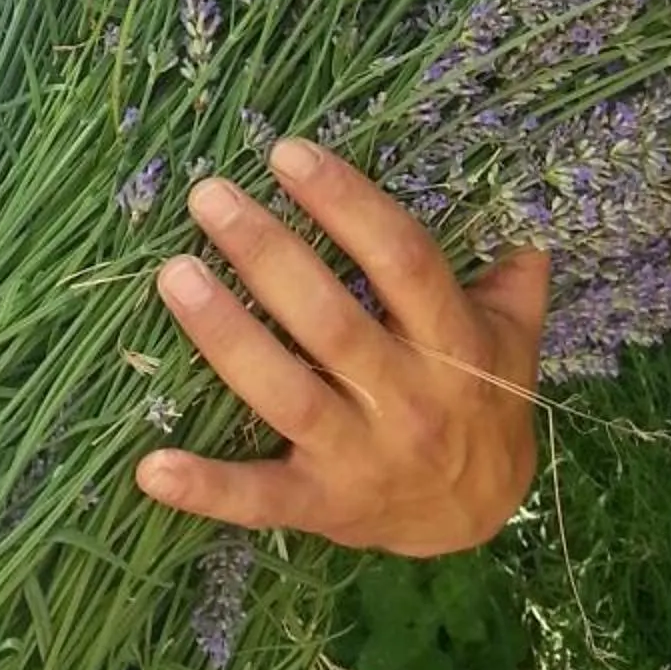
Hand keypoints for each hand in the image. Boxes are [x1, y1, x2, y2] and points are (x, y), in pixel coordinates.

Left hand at [135, 136, 548, 555]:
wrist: (480, 515)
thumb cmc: (483, 399)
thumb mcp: (515, 334)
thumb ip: (512, 271)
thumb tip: (521, 200)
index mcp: (455, 344)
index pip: (401, 260)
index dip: (346, 203)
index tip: (287, 154)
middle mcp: (410, 399)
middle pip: (331, 319)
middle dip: (266, 252)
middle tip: (209, 195)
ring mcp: (363, 456)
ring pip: (286, 393)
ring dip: (224, 335)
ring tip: (173, 274)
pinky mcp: (323, 505)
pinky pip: (261, 498)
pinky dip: (206, 487)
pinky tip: (150, 466)